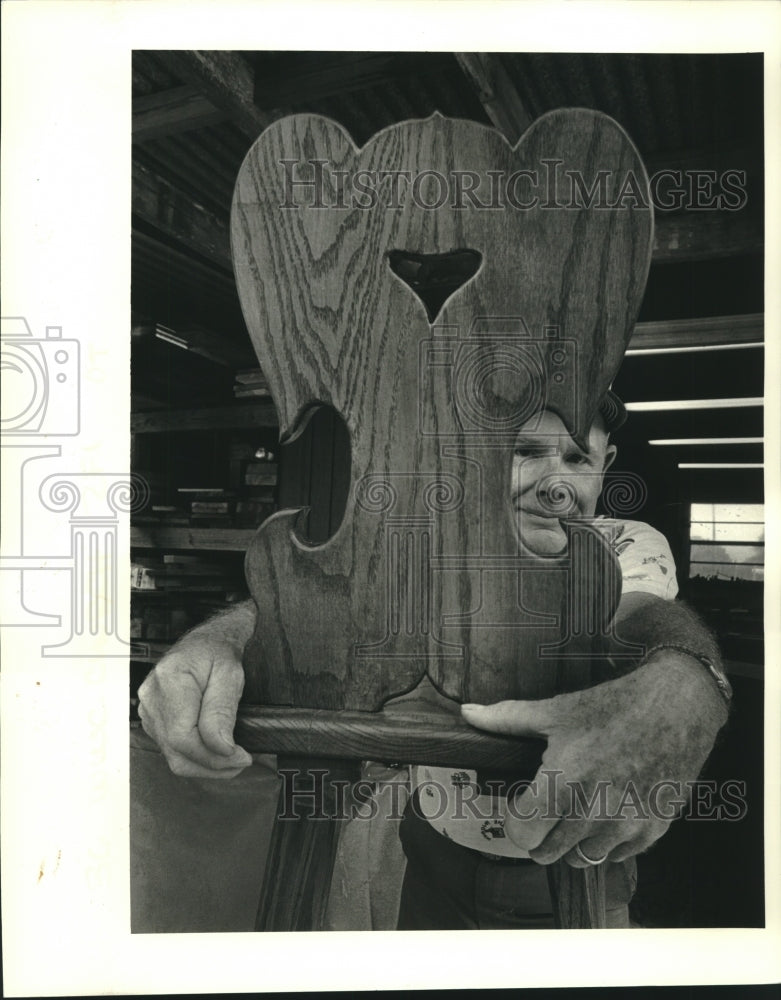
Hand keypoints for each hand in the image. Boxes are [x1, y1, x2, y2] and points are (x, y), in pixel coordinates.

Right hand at [138, 639, 252, 778]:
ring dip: (206, 765)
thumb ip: (222, 711)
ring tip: (233, 760)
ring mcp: (149, 711)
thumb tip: (222, 748)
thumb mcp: (229, 676)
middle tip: (242, 761)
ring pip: (173, 755)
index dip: (212, 754)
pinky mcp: (153, 720)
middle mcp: (151, 697)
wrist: (205, 643)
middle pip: (176, 750)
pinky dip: (196, 757)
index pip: (182, 735)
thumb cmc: (218, 654)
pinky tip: (216, 753)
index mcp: (169, 679)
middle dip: (213, 764)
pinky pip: (172, 749)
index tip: (240, 756)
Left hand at [461, 652, 727, 866]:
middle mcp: (595, 811)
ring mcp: (626, 825)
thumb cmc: (613, 706)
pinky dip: (606, 842)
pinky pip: (617, 855)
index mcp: (564, 782)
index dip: (515, 819)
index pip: (522, 833)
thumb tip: (467, 713)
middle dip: (540, 833)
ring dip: (572, 841)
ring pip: (582, 859)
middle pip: (547, 852)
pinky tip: (606, 812)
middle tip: (544, 808)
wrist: (676, 706)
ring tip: (575, 810)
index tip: (521, 803)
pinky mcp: (652, 830)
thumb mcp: (556, 709)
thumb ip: (506, 718)